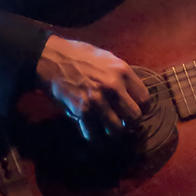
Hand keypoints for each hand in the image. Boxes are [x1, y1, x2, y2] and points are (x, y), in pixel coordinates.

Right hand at [35, 34, 149, 139]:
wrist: (51, 58)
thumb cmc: (78, 55)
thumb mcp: (106, 58)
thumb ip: (121, 76)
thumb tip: (132, 93)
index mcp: (122, 71)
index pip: (144, 100)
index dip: (142, 109)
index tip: (135, 112)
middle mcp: (113, 86)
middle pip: (135, 117)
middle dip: (131, 124)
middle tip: (125, 124)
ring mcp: (97, 100)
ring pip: (117, 129)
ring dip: (115, 133)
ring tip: (111, 131)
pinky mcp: (81, 111)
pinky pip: (95, 135)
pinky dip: (96, 140)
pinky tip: (96, 137)